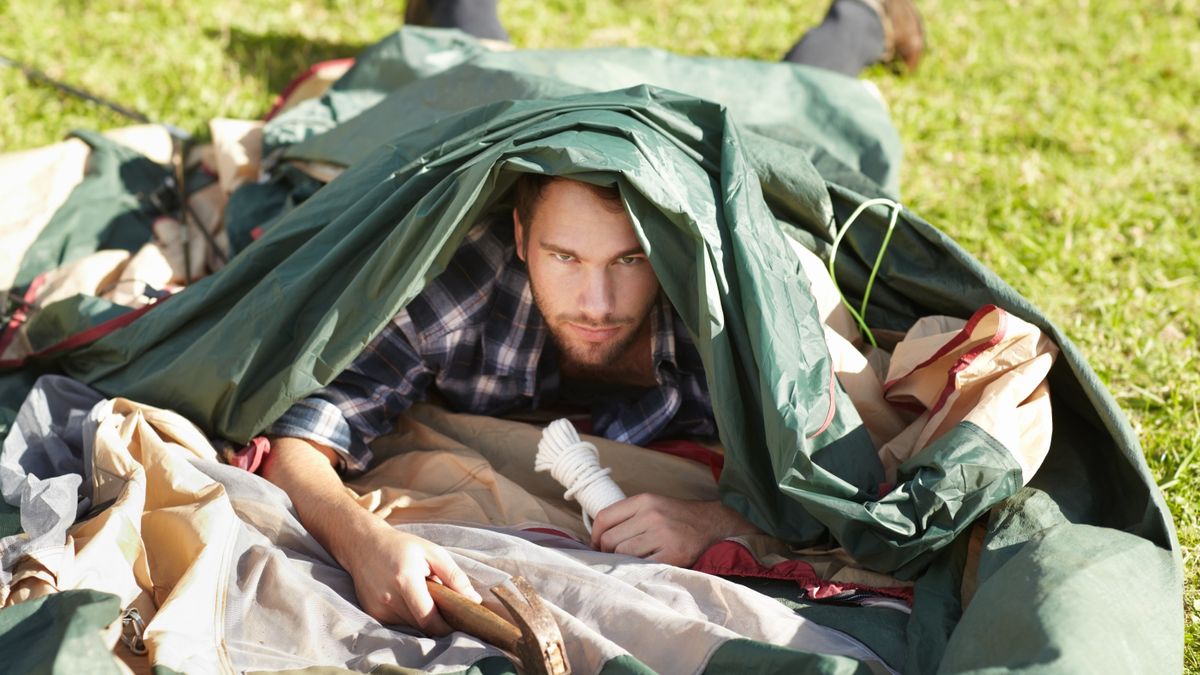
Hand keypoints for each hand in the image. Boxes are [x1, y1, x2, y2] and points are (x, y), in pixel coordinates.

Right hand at [342, 518, 482, 634]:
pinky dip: (409, 617)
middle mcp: (388, 599)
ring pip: (410, 627)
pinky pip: (398, 624)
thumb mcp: (433, 553)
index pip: (429, 619)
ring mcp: (378, 609)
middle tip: (450, 612)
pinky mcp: (372, 613)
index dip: (447, 626)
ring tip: (428, 600)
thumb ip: (455, 577)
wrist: (363, 545)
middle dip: (438, 623)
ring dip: (423, 619)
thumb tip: (474, 600)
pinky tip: (411, 601)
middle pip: (421, 626)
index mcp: (405, 581)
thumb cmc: (402, 546)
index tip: (460, 623)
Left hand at [590, 494, 760, 566]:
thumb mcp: (653, 505)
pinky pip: (642, 566)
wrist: (715, 525)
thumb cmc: (678, 518)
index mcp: (644, 500)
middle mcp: (652, 515)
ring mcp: (663, 535)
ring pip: (622, 555)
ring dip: (622, 563)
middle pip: (609, 540)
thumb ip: (628, 516)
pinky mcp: (674, 554)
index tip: (596, 547)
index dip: (594, 536)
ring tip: (631, 563)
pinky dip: (638, 570)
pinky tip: (645, 568)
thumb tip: (596, 539)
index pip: (604, 518)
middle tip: (614, 559)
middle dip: (607, 553)